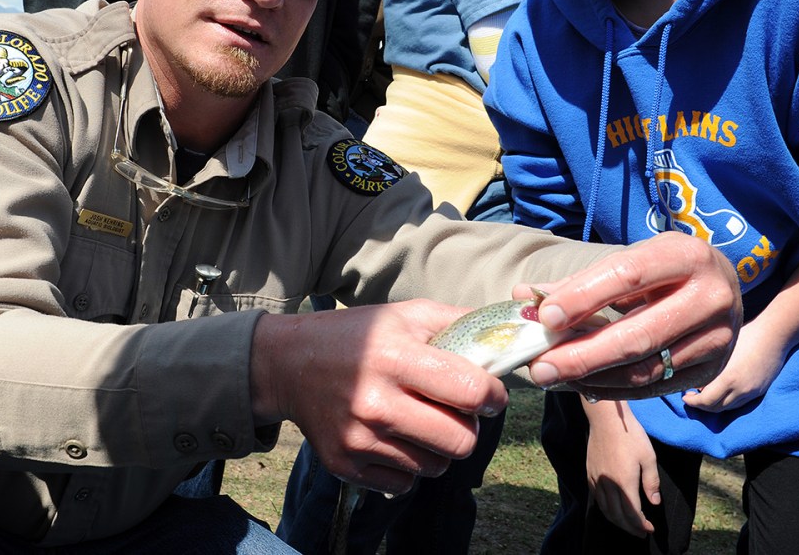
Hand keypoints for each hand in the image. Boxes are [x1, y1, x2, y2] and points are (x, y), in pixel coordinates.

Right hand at [250, 300, 507, 495]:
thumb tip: (511, 333)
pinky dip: (408, 464)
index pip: (471, 393)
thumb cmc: (356, 335)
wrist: (288, 364)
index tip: (491, 394)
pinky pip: (404, 483)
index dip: (493, 397)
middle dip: (469, 427)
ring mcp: (360, 440)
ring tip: (421, 421)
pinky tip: (394, 436)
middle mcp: (376, 403)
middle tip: (456, 411)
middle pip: (461, 442)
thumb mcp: (406, 315)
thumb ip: (460, 324)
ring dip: (439, 447)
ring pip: (435, 466)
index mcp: (396, 358)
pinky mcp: (346, 465)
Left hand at [513, 232, 741, 399]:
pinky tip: (579, 383)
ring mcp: (717, 338)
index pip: (628, 275)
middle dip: (582, 354)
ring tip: (552, 376)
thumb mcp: (631, 261)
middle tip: (539, 367)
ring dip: (590, 377)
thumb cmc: (663, 271)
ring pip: (644, 369)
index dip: (584, 297)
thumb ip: (579, 282)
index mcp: (687, 255)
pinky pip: (652, 389)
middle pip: (637, 334)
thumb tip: (522, 297)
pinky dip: (610, 388)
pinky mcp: (711, 371)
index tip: (546, 317)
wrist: (722, 288)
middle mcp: (710, 297)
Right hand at [585, 400, 658, 537]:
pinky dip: (605, 508)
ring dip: (617, 521)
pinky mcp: (590, 473)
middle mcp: (608, 484)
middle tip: (641, 532)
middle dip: (630, 527)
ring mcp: (597, 479)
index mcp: (624, 482)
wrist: (606, 419)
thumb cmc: (631, 435)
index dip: (642, 524)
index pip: (633, 513)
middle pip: (618, 516)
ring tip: (627, 525)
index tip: (650, 529)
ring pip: (605, 509)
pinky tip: (612, 508)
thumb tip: (654, 502)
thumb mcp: (648, 457)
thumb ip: (651, 482)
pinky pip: (596, 498)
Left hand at [682, 319, 784, 411]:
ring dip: (714, 405)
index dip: (693, 401)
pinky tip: (720, 393)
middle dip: (700, 406)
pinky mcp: (759, 391)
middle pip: (716, 408)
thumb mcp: (722, 351)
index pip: (706, 401)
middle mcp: (740, 389)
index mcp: (728, 378)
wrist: (774, 335)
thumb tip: (694, 382)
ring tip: (703, 395)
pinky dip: (727, 402)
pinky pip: (740, 404)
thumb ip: (709, 368)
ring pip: (728, 408)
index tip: (684, 395)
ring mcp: (751, 392)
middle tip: (690, 397)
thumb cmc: (745, 336)